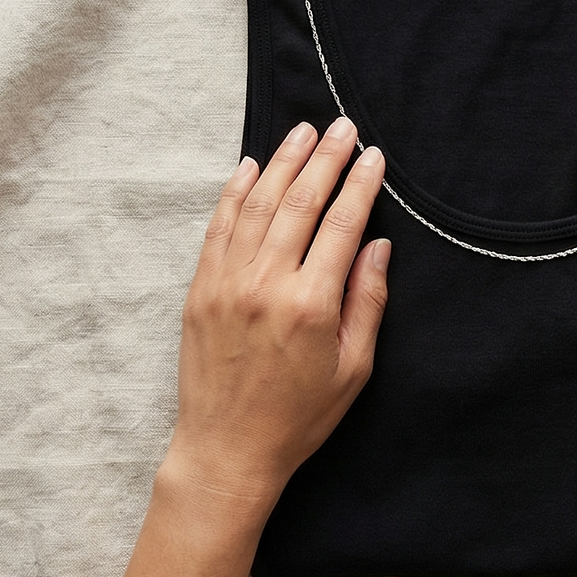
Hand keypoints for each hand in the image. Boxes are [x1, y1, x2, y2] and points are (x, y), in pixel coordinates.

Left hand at [162, 116, 389, 526]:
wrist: (228, 449)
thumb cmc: (298, 418)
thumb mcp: (353, 369)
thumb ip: (368, 303)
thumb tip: (376, 246)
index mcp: (311, 305)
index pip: (341, 225)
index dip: (360, 185)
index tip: (372, 157)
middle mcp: (266, 285)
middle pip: (300, 202)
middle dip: (324, 158)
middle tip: (341, 127)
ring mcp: (227, 283)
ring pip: (256, 205)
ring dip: (282, 164)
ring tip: (302, 133)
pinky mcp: (200, 290)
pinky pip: (218, 228)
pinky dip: (234, 193)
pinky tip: (251, 168)